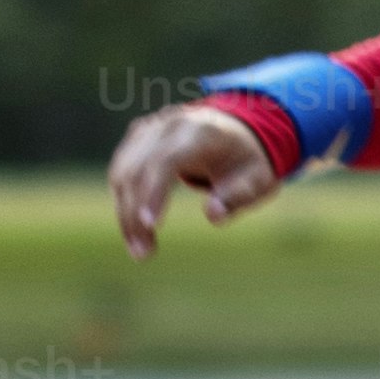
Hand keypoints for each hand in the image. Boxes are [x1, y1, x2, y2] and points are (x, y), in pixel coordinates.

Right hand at [109, 100, 278, 254]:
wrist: (238, 129)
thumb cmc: (247, 161)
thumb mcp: (258, 180)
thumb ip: (238, 196)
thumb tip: (213, 215)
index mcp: (200, 132)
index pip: (166, 160)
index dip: (154, 192)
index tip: (151, 226)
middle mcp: (169, 124)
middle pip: (138, 169)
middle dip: (134, 213)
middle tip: (144, 254)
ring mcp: (150, 129)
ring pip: (123, 172)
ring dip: (124, 213)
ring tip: (140, 250)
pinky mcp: (138, 138)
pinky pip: (122, 171)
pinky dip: (124, 202)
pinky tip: (133, 230)